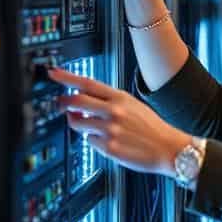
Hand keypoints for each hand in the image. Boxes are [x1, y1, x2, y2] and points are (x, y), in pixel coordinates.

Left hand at [49, 67, 191, 177]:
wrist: (167, 147)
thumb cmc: (151, 126)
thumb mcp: (132, 105)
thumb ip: (107, 103)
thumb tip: (81, 106)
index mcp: (120, 97)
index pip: (87, 83)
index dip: (67, 77)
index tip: (54, 73)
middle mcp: (113, 112)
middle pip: (76, 101)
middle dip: (63, 102)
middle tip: (60, 103)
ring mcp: (109, 130)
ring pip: (78, 124)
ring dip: (79, 124)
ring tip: (93, 126)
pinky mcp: (108, 148)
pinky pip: (89, 141)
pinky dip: (93, 140)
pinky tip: (108, 140)